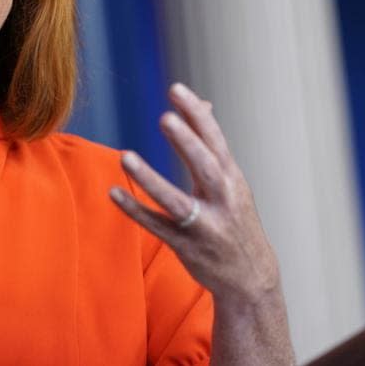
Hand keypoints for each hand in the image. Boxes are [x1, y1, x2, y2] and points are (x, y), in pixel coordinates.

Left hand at [109, 83, 280, 306]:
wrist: (251, 275)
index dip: (196, 115)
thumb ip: (212, 144)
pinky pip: (157, 226)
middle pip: (204, 166)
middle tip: (164, 117)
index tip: (176, 90)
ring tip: (125, 156)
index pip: (215, 140)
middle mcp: (222, 199)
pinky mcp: (186, 246)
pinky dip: (135, 210)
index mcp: (232, 178)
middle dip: (186, 142)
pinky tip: (114, 193)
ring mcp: (204, 225)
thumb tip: (202, 103)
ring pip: (177, 201)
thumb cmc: (235, 218)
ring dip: (150, 178)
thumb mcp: (231, 181)